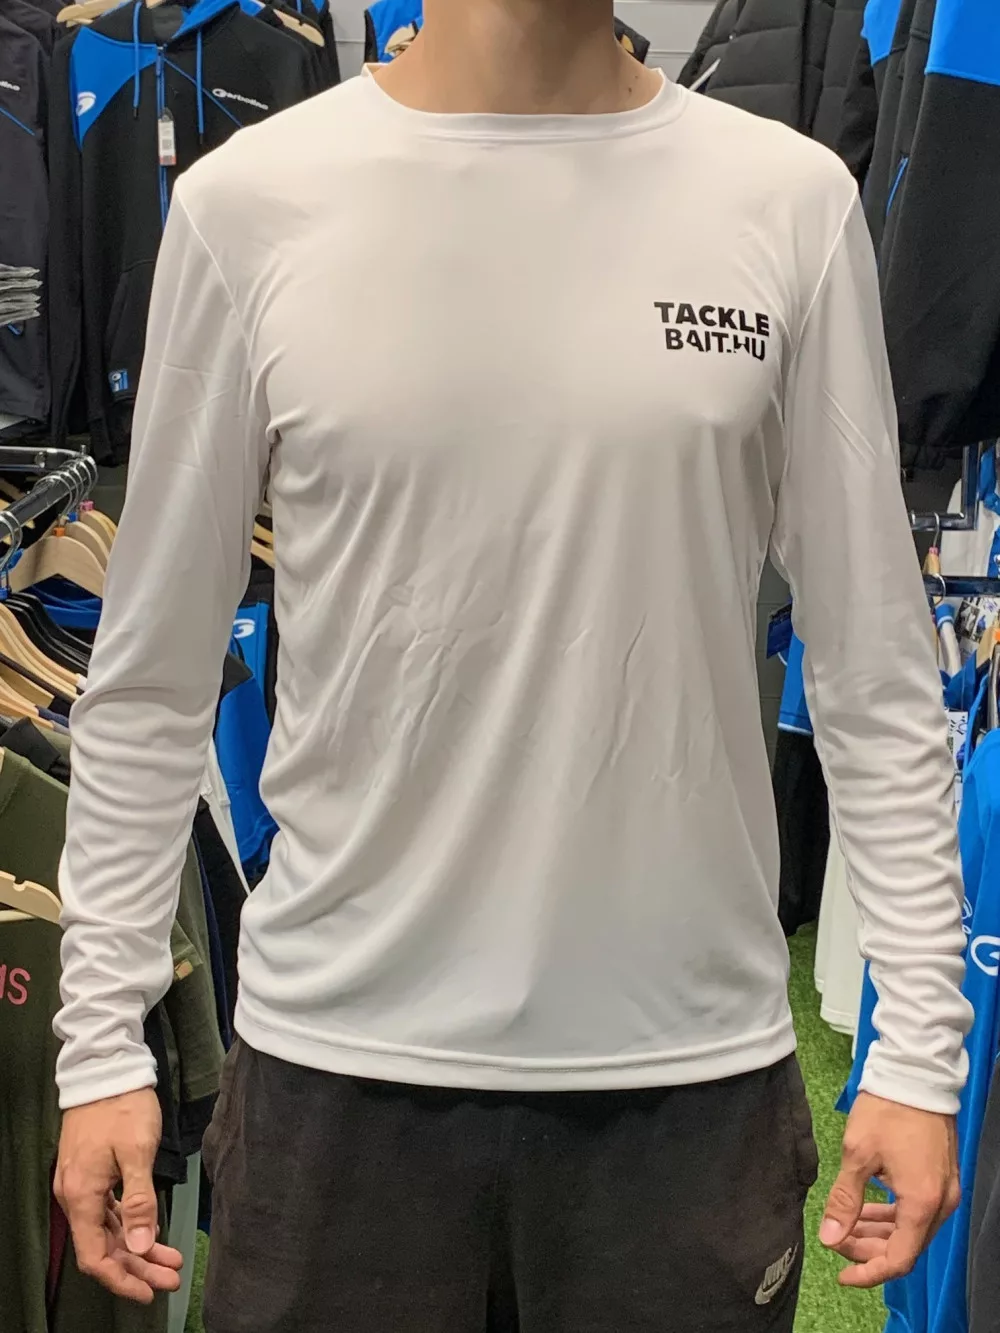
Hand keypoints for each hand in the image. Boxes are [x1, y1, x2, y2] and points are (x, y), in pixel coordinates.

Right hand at [54, 1087, 183, 1302]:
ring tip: (170, 1260)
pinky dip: (130, 1225)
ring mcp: (82, 1184)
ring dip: (137, 1248)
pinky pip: (109, 1211)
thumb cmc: (124, 1106)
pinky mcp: (92, 1172)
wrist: (108, 1068)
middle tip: (171, 1278)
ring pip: (108, 1230)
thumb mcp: (137, 1152)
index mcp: (82, 1195)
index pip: (95, 1256)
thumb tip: (139, 1246)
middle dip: (137, 1267)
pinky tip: (151, 1232)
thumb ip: (139, 1201)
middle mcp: (76, 1195)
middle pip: (104, 1247)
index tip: (150, 1291)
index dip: (122, 1279)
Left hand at [819, 1091, 960, 1287]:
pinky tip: (867, 1209)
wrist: (915, 1074)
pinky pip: (917, 1210)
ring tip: (845, 1226)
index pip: (899, 1259)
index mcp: (922, 1203)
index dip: (868, 1272)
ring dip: (879, 1232)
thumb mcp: (857, 1154)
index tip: (841, 1273)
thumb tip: (829, 1238)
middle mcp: (941, 1204)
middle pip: (906, 1247)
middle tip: (836, 1241)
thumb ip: (845, 1200)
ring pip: (911, 1229)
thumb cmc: (887, 1111)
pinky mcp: (940, 1178)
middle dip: (868, 1250)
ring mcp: (944, 1191)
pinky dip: (892, 1215)